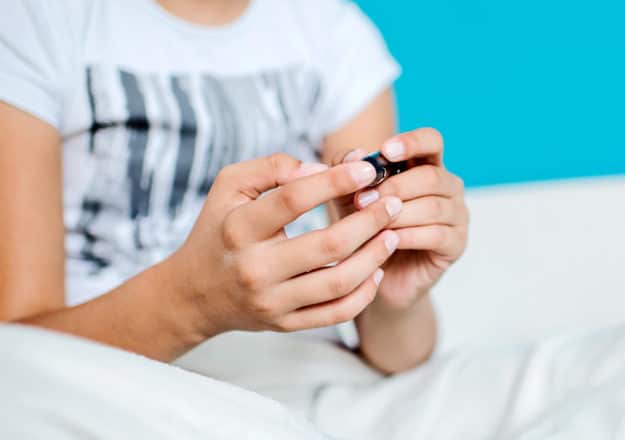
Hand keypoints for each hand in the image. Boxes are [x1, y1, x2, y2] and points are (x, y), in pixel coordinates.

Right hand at [167, 154, 402, 336]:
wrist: (195, 293)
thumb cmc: (219, 229)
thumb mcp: (229, 186)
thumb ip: (271, 167)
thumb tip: (318, 169)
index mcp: (239, 228)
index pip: (293, 200)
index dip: (335, 181)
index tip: (366, 169)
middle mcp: (255, 268)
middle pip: (327, 246)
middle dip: (369, 221)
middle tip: (393, 202)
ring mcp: (272, 301)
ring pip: (338, 283)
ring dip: (374, 257)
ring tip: (392, 234)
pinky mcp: (285, 324)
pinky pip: (336, 314)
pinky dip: (364, 294)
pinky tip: (376, 270)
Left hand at [332, 128, 467, 310]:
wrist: (374, 276)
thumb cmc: (365, 229)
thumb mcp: (350, 197)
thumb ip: (350, 173)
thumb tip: (356, 155)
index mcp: (426, 166)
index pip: (432, 141)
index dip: (412, 142)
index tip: (385, 151)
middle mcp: (448, 187)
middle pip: (431, 176)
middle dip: (394, 187)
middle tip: (362, 201)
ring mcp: (457, 215)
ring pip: (433, 206)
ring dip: (398, 214)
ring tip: (371, 223)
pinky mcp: (456, 244)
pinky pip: (436, 234)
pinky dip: (409, 236)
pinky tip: (387, 241)